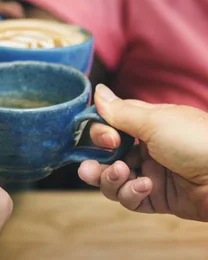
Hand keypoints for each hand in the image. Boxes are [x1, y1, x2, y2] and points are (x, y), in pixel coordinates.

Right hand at [78, 84, 207, 220]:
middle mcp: (145, 148)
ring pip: (112, 179)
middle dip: (93, 161)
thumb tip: (97, 91)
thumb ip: (120, 111)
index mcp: (146, 124)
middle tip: (91, 166)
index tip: (105, 137)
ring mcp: (150, 173)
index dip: (98, 132)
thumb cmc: (197, 141)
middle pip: (104, 155)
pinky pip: (129, 198)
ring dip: (109, 179)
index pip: (109, 126)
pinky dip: (130, 193)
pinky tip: (144, 186)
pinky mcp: (156, 198)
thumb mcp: (154, 121)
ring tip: (119, 174)